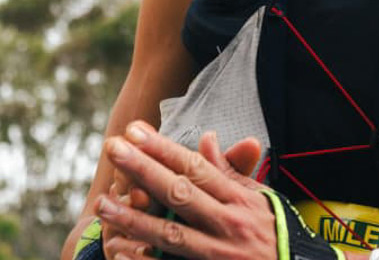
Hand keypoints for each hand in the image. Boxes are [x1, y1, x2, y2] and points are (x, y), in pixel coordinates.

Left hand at [96, 122, 274, 259]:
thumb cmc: (275, 234)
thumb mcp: (259, 199)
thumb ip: (229, 172)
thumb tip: (206, 138)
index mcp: (240, 200)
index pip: (197, 168)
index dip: (164, 148)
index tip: (135, 131)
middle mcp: (229, 224)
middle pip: (180, 193)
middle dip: (144, 169)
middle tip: (112, 148)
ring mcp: (220, 255)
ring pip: (171, 234)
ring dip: (134, 218)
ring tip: (103, 203)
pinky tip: (118, 249)